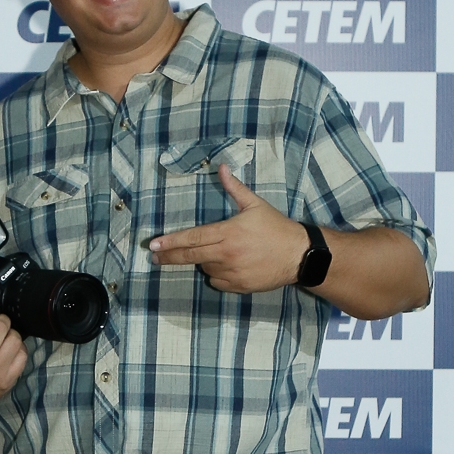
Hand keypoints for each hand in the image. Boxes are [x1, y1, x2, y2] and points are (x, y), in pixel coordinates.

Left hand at [149, 164, 308, 293]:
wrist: (299, 255)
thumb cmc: (276, 227)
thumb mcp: (255, 205)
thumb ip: (234, 188)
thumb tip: (221, 167)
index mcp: (228, 233)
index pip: (192, 237)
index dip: (171, 242)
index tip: (154, 245)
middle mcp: (226, 254)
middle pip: (190, 256)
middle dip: (169, 257)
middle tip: (155, 257)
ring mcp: (232, 273)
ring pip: (205, 269)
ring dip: (204, 262)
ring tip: (219, 253)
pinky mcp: (239, 286)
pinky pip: (217, 282)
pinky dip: (217, 275)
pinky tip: (227, 266)